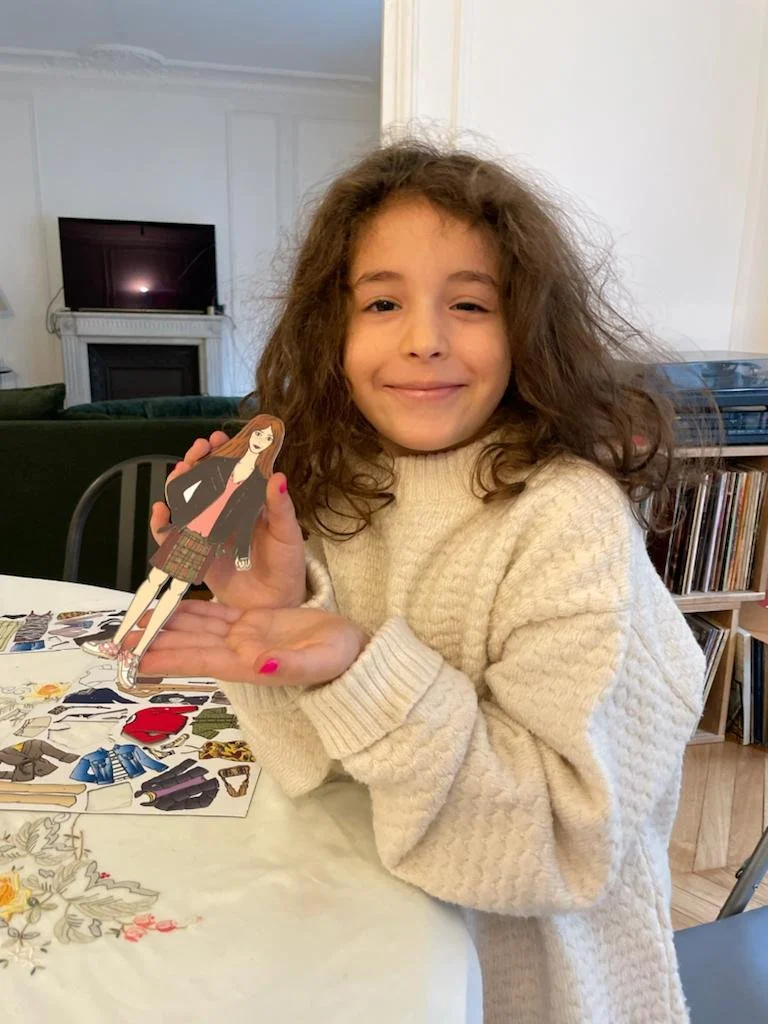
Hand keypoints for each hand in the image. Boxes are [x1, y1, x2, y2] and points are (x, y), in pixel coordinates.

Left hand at [131, 600, 366, 687]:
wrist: (356, 654)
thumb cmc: (341, 660)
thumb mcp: (318, 662)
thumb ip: (287, 667)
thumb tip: (258, 665)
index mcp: (249, 664)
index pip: (198, 659)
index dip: (167, 656)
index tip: (136, 657)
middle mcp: (239, 652)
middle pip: (189, 645)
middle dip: (155, 641)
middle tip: (120, 637)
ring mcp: (246, 637)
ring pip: (198, 628)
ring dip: (168, 624)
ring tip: (137, 620)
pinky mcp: (255, 623)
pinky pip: (216, 615)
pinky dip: (193, 610)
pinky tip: (174, 604)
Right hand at [150, 431, 305, 609]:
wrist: (274, 603)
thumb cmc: (285, 566)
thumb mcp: (287, 534)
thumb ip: (280, 508)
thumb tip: (278, 477)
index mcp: (248, 503)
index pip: (231, 469)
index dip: (222, 452)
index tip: (218, 439)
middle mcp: (225, 513)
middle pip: (203, 480)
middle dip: (197, 461)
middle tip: (197, 450)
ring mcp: (208, 531)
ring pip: (185, 501)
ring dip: (179, 484)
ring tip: (181, 473)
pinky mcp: (195, 553)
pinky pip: (171, 536)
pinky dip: (161, 523)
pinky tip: (161, 510)